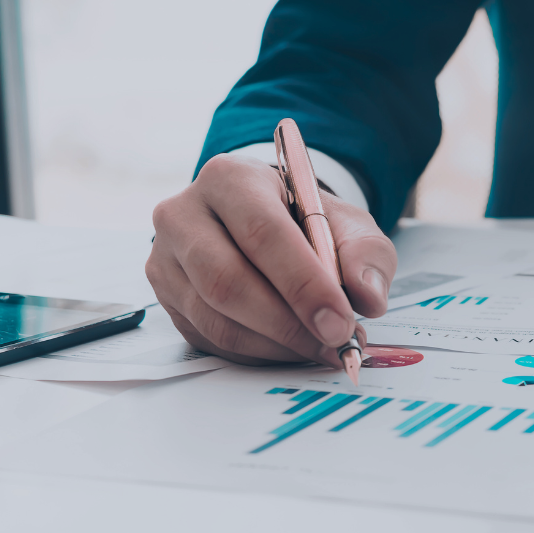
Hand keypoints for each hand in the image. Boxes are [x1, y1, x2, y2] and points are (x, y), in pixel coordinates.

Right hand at [146, 153, 396, 365]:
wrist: (270, 222)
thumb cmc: (307, 221)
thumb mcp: (349, 225)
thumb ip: (366, 255)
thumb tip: (367, 297)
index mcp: (230, 179)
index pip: (263, 233)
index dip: (303, 284)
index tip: (341, 322)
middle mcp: (184, 214)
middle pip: (227, 281)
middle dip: (288, 323)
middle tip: (335, 343)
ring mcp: (166, 259)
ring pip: (216, 318)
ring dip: (276, 345)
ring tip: (321, 348)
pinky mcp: (167, 299)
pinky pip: (210, 339)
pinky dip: (258, 353)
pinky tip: (291, 348)